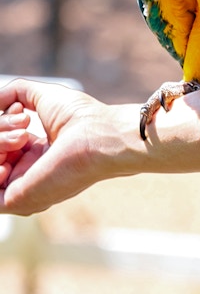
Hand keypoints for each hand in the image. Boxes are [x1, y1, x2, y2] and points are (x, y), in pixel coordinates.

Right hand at [0, 79, 134, 215]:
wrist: (97, 134)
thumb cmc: (80, 116)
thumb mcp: (42, 96)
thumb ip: (14, 94)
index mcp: (35, 152)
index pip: (2, 142)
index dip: (3, 124)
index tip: (20, 110)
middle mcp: (28, 172)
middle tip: (24, 122)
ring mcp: (22, 187)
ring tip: (22, 135)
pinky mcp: (18, 199)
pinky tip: (6, 158)